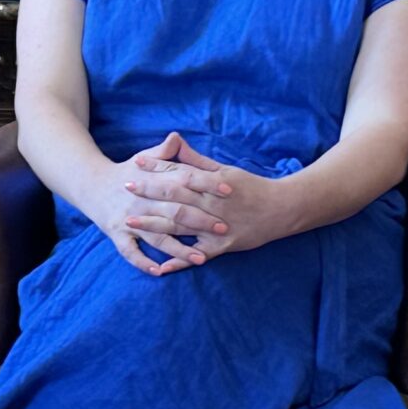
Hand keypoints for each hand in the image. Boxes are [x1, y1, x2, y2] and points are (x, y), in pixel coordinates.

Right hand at [94, 132, 211, 276]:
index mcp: (151, 180)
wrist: (90, 184)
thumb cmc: (125, 172)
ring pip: (157, 236)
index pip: (184, 180)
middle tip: (223, 228)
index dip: (207, 184)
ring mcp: (129, 219)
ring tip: (201, 258)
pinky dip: (144, 262)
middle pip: (175, 211)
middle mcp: (141, 200)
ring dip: (179, 248)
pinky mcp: (117, 234)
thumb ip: (164, 152)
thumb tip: (177, 137)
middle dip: (200, 220)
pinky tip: (161, 271)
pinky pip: (130, 252)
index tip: (229, 189)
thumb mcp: (143, 158)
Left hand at [126, 134, 305, 259]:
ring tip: (130, 223)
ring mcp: (217, 226)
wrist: (283, 209)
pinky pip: (198, 255)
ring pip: (181, 225)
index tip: (135, 163)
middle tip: (124, 187)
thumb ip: (199, 161)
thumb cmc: (252, 187)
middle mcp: (212, 203)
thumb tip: (176, 142)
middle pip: (175, 196)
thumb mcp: (226, 170)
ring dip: (154, 225)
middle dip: (149, 192)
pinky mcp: (223, 246)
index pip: (180, 172)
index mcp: (213, 182)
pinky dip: (180, 262)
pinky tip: (160, 266)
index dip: (157, 167)